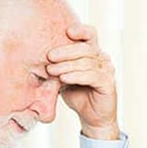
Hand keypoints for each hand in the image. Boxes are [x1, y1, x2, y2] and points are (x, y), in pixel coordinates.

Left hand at [46, 24, 118, 140]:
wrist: (91, 117)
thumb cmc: (77, 94)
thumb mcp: (64, 75)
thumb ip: (59, 64)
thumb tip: (38, 55)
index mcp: (93, 52)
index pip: (90, 34)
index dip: (80, 30)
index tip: (66, 31)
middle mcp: (102, 58)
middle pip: (85, 47)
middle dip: (65, 51)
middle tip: (49, 56)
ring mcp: (107, 70)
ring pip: (87, 62)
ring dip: (67, 65)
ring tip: (51, 70)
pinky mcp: (108, 83)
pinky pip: (92, 76)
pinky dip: (76, 76)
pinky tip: (64, 78)